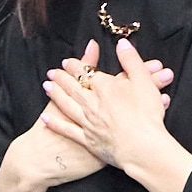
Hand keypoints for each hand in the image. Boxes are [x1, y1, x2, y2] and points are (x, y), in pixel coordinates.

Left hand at [41, 37, 175, 178]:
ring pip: (66, 104)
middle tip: (51, 72)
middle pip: (72, 86)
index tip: (67, 62)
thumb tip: (122, 44)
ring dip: (55, 94)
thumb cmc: (146, 115)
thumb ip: (131, 60)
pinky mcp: (87, 140)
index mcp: (104, 86)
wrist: (142, 148)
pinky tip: (45, 119)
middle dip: (61, 77)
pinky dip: (55, 124)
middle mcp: (91, 102)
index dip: (75, 65)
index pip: (85, 71)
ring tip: (46, 86)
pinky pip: (67, 130)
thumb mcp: (144, 81)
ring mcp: (87, 121)